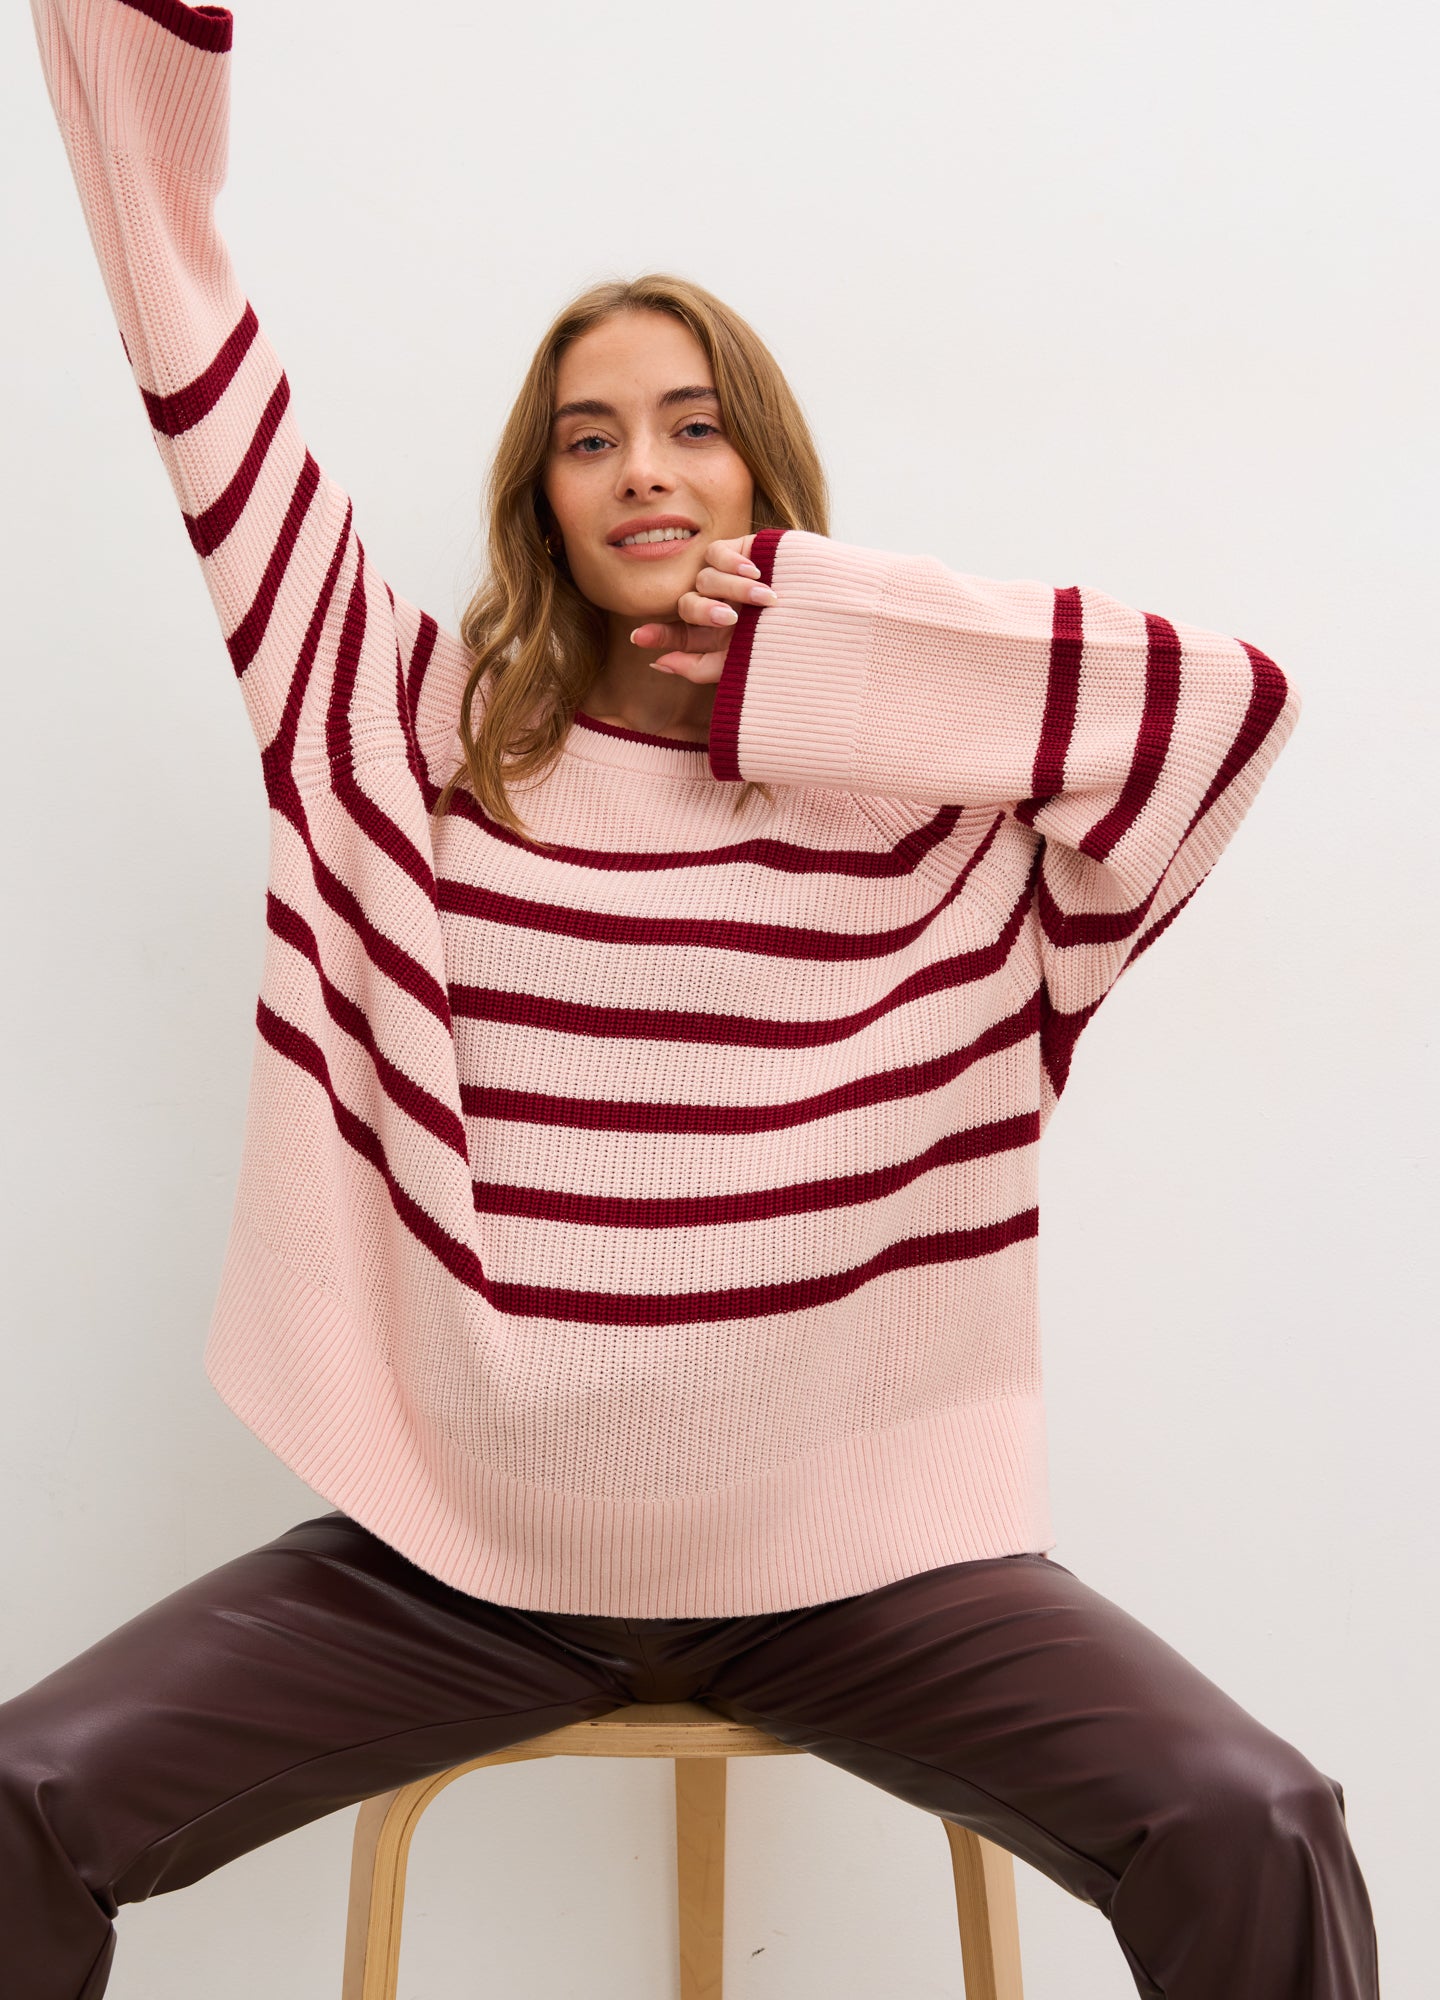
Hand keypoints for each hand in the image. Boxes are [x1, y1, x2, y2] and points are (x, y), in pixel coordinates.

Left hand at [629, 534, 778, 680]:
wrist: (834, 619)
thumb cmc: (792, 647)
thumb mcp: (742, 666)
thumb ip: (698, 668)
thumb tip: (655, 663)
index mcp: (718, 638)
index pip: (679, 635)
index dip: (658, 636)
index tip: (639, 638)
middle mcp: (721, 607)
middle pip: (688, 605)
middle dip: (703, 612)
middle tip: (727, 619)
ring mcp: (731, 580)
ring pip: (703, 580)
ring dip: (730, 590)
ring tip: (762, 600)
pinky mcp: (745, 552)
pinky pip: (717, 552)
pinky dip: (732, 563)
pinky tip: (755, 574)